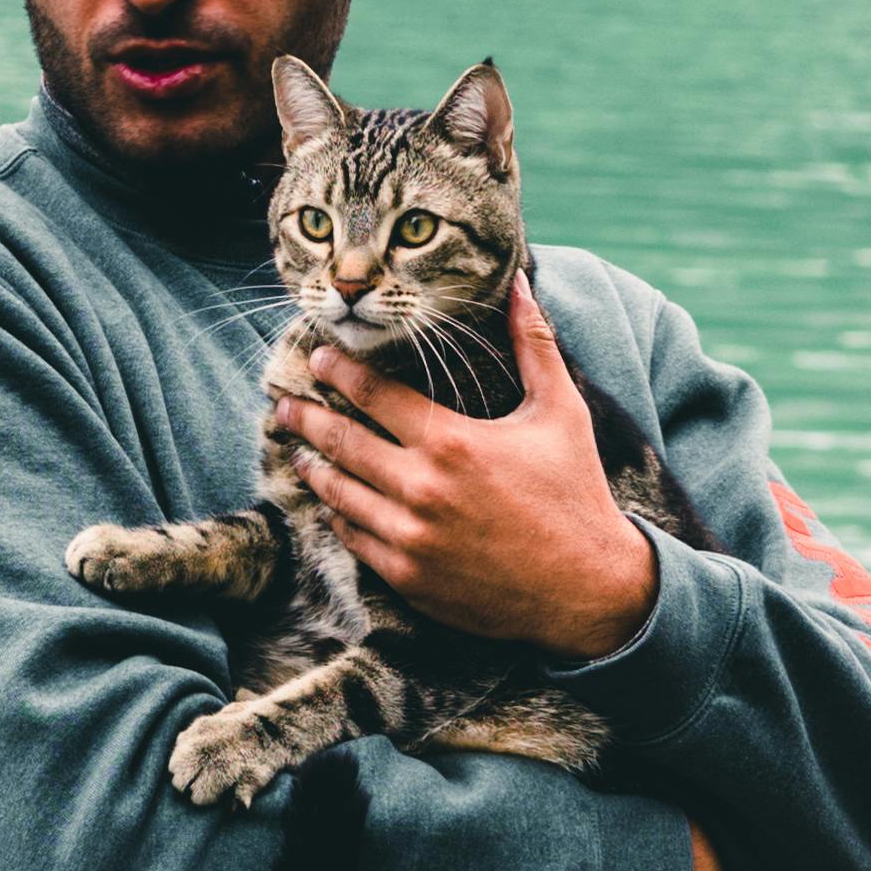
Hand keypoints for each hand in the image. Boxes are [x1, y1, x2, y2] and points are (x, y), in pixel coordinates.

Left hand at [279, 278, 663, 665]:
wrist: (588, 588)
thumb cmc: (574, 492)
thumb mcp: (561, 410)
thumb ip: (534, 343)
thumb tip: (518, 283)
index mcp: (451, 441)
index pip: (373, 395)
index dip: (338, 372)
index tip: (318, 358)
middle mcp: (420, 489)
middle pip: (341, 442)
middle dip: (306, 417)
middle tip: (282, 403)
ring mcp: (409, 538)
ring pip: (339, 494)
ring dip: (315, 468)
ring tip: (299, 451)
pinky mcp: (408, 578)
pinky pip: (355, 540)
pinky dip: (339, 516)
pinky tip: (333, 503)